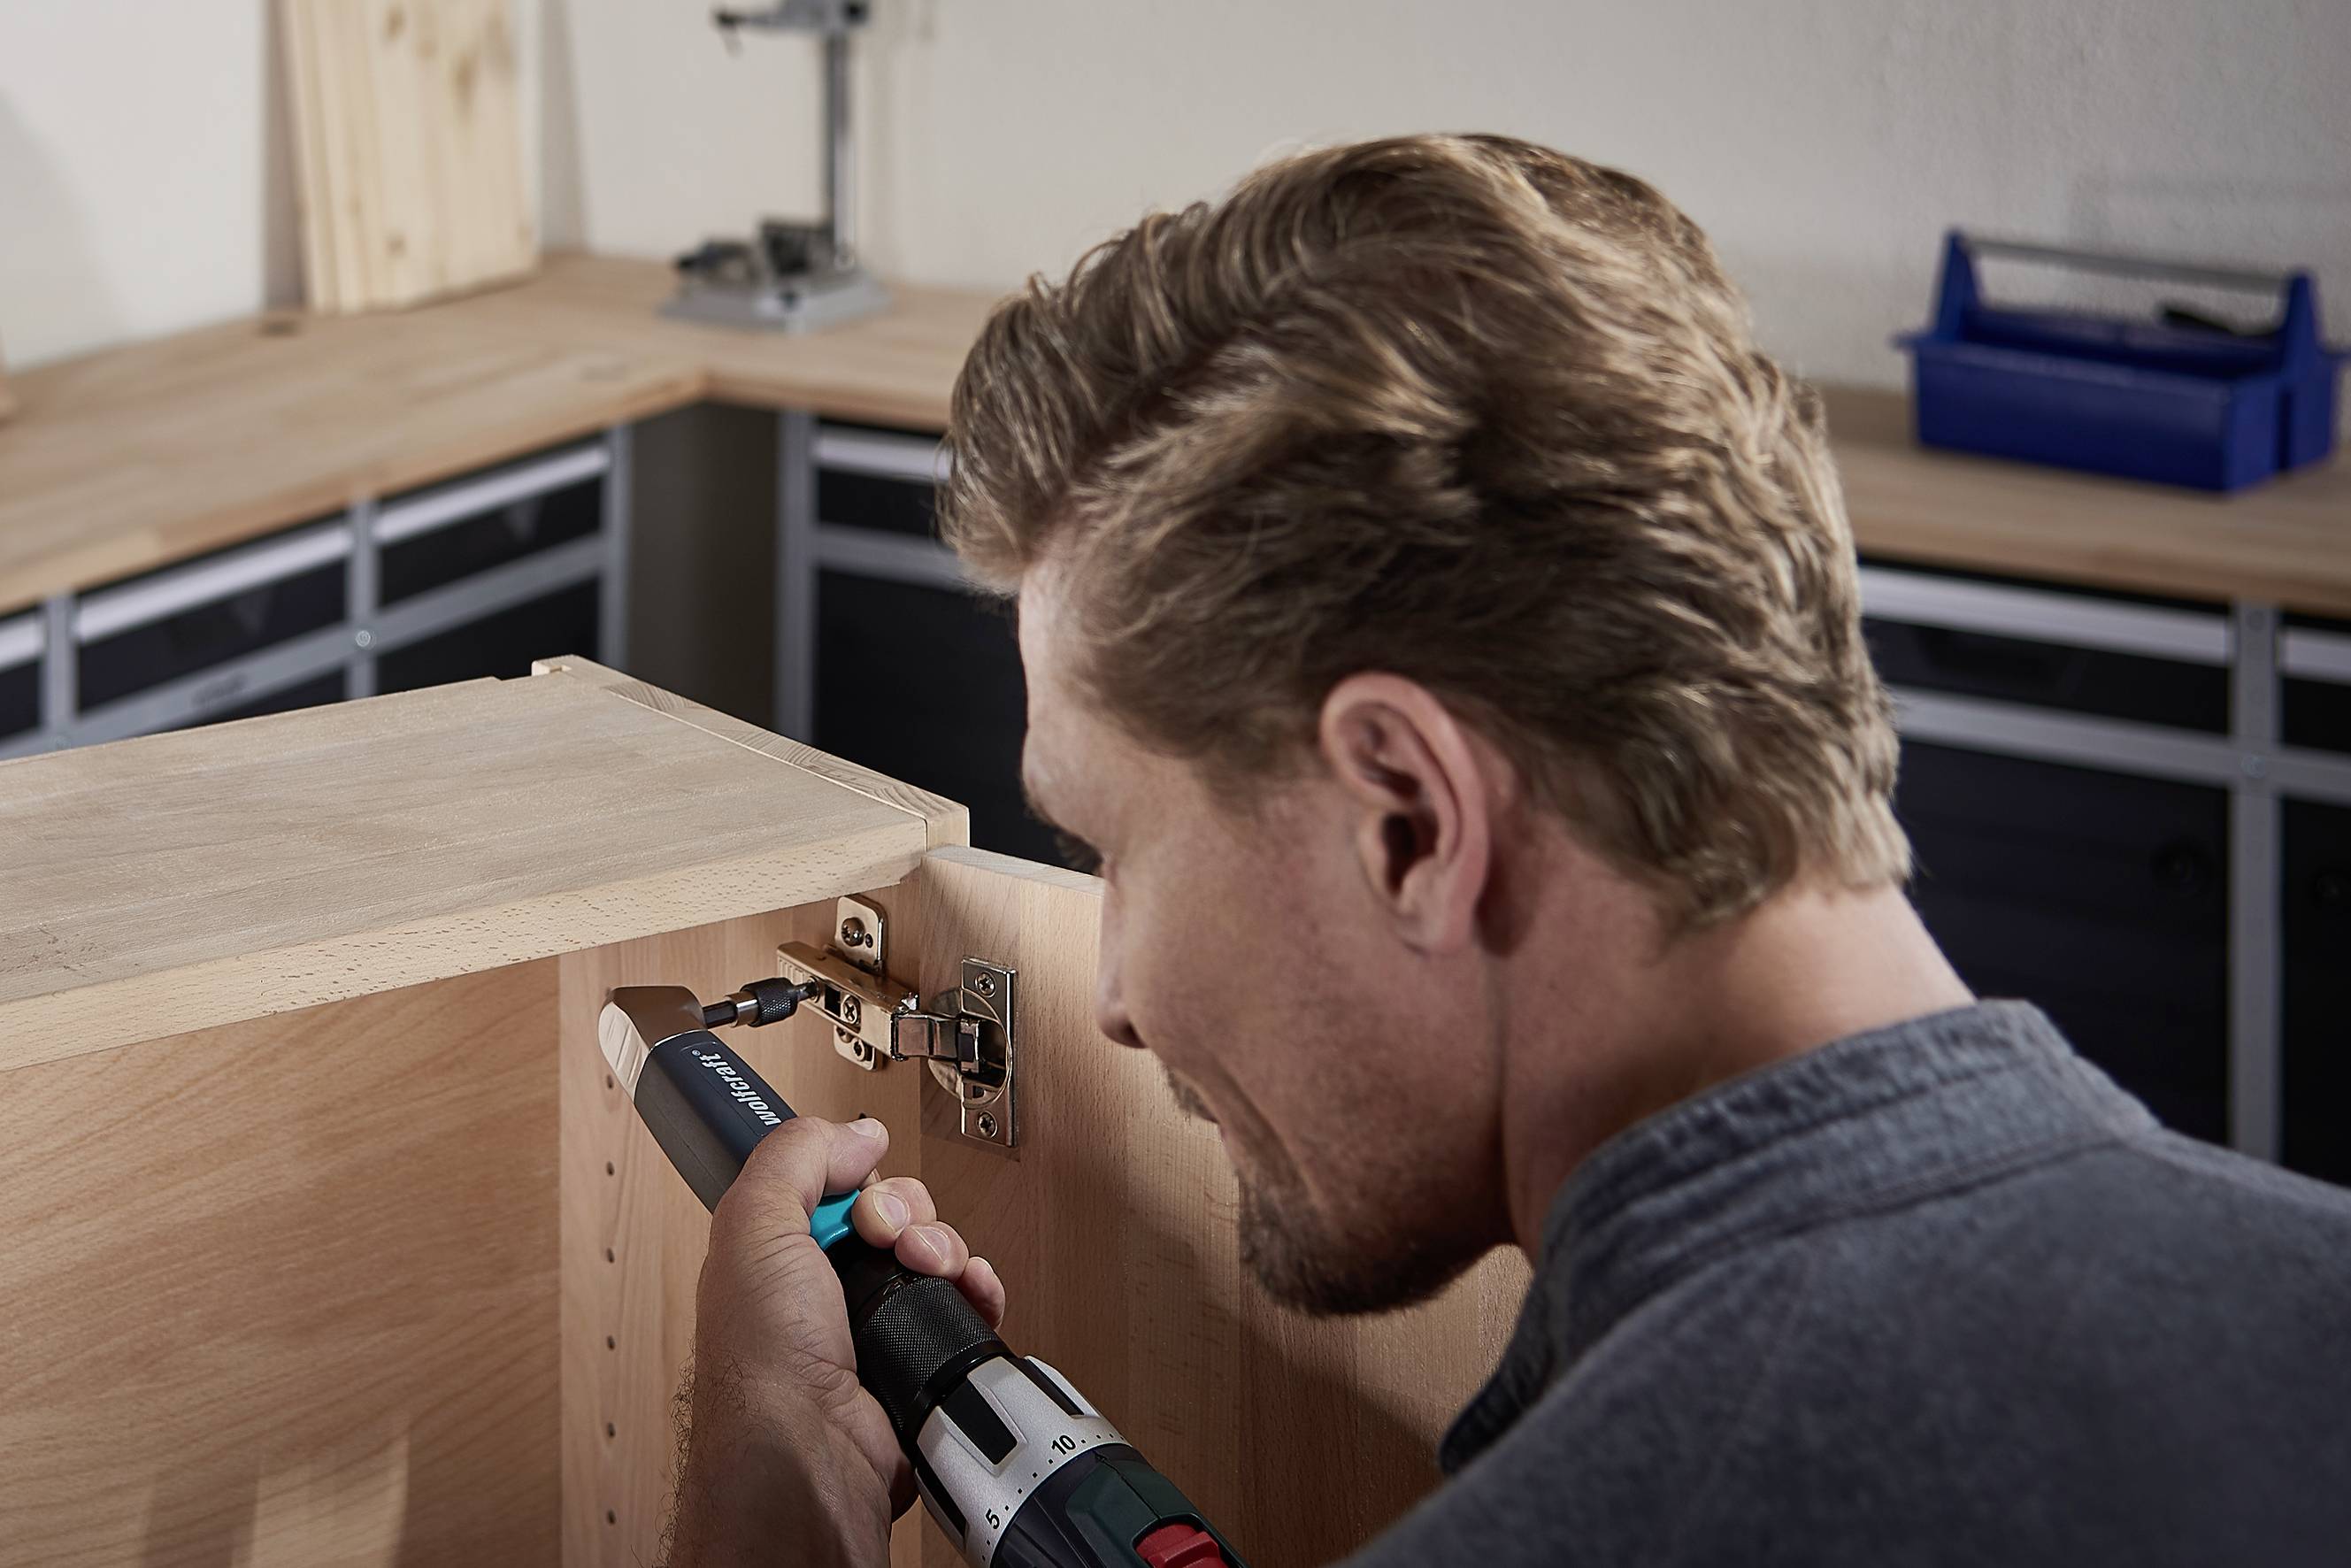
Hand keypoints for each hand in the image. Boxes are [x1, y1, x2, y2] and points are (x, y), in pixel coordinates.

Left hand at [667, 1116, 1006, 1567]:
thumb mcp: (754, 1228)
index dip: (853, 1172)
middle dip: (905, 1209)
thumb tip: (853, 1131)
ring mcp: (874, 1323)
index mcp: (775, 1252)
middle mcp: (822, 1286)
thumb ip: (793, 1158)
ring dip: (942, 1246)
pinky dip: (974, 1287)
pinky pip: (963, 1300)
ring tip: (927, 1267)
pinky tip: (965, 1291)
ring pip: (932, 1250)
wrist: (813, 1457)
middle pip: (891, 1210)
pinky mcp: (918, 1355)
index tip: (858, 1182)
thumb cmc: (763, 1368)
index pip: (832, 1181)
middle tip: (888, 1234)